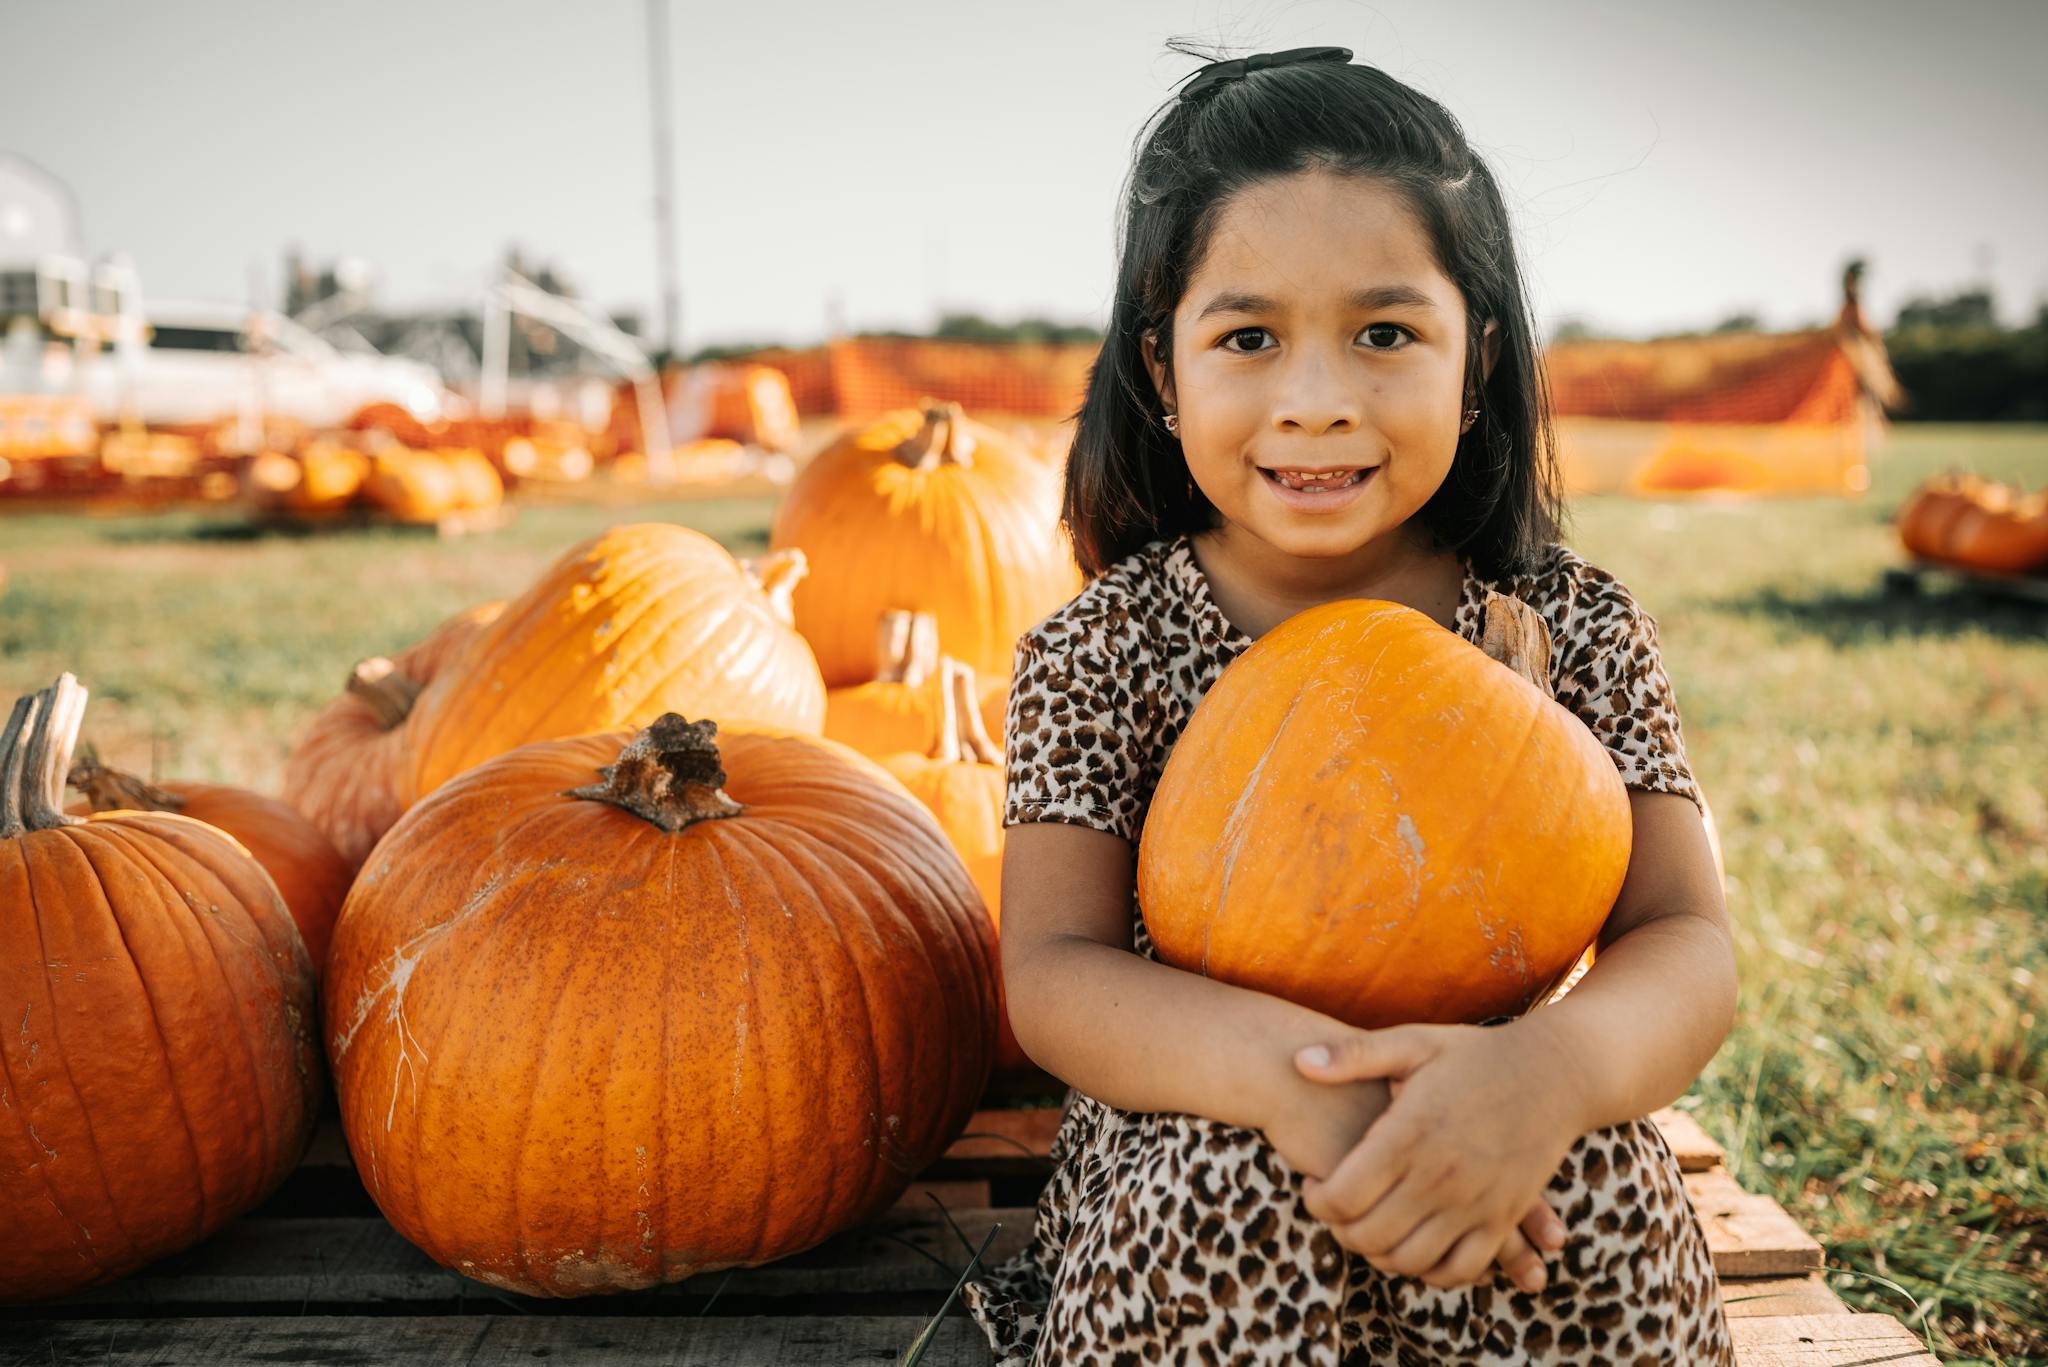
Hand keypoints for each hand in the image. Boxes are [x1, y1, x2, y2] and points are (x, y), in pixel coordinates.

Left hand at [1293, 1019, 1584, 1293]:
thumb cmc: (1475, 1055)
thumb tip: (1298, 1062)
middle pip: (1369, 1236)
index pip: (1341, 1197)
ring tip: (1371, 1227)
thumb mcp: (1412, 1044)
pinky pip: (1461, 1269)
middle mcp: (1439, 1177)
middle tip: (1336, 1212)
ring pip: (1410, 1260)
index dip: (1315, 1202)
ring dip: (1380, 1255)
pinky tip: (1415, 1248)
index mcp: (1408, 1135)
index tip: (1314, 1188)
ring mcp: (1475, 1203)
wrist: (1555, 1074)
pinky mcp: (1503, 1218)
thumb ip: (1353, 1055)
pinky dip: (1431, 1271)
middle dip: (1340, 1231)